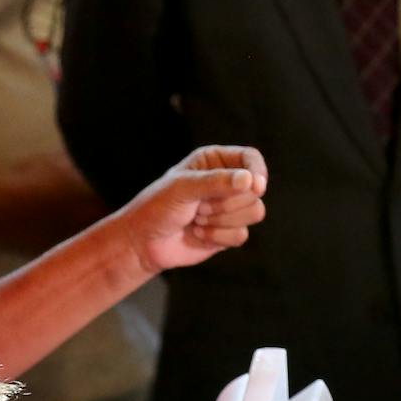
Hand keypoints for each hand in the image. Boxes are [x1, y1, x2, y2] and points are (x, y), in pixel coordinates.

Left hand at [121, 146, 267, 273]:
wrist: (142, 242)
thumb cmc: (157, 206)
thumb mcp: (183, 188)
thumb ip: (216, 182)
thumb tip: (250, 180)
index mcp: (214, 161)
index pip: (250, 158)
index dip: (257, 171)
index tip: (255, 186)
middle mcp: (226, 182)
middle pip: (254, 190)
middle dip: (226, 203)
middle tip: (198, 206)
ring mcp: (228, 208)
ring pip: (254, 212)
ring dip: (222, 220)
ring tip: (197, 219)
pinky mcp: (228, 232)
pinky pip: (242, 235)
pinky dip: (218, 237)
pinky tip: (198, 234)